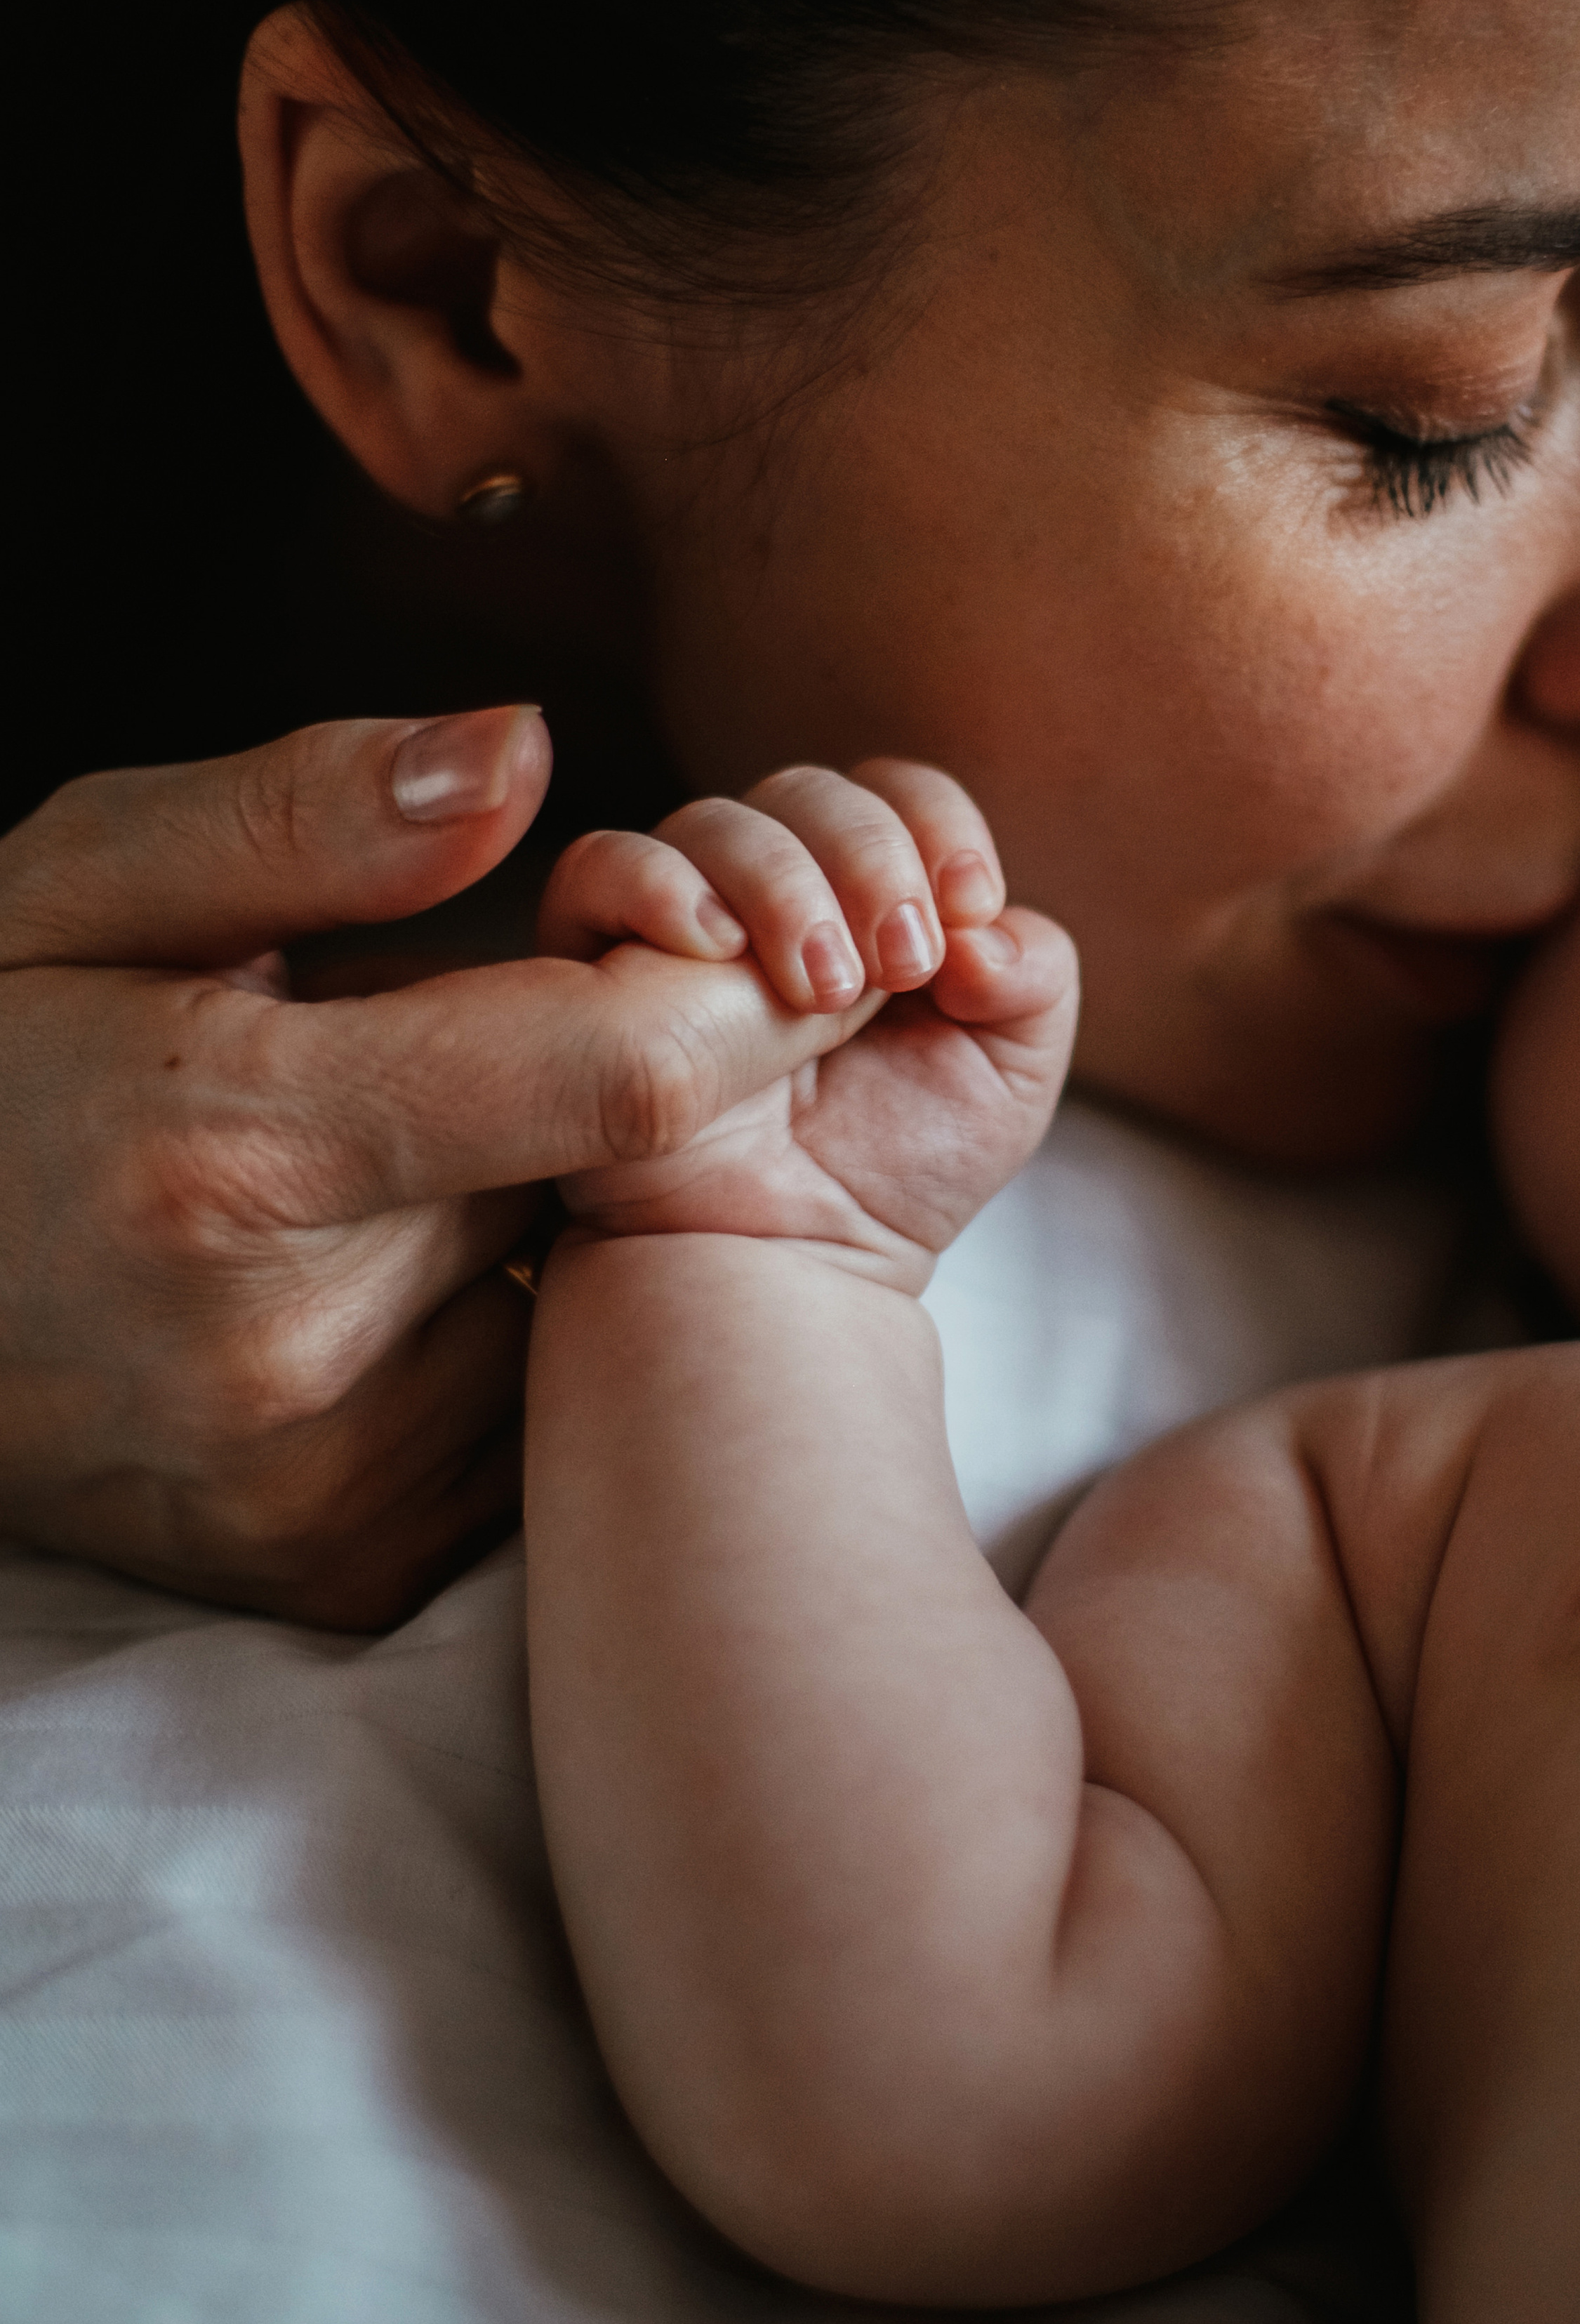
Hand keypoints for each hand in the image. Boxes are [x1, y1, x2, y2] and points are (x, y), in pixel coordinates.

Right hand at [0, 713, 863, 1623]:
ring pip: (569, 1295)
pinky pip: (518, 1414)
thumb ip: (308, 814)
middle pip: (601, 1179)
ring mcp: (322, 1492)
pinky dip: (483, 1329)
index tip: (757, 940)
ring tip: (363, 1175)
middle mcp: (292, 1357)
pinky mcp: (342, 1574)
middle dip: (579, 1087)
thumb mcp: (79, 887)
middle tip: (438, 1045)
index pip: (621, 1077)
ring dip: (523, 1214)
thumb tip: (528, 750)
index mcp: (238, 1151)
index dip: (733, 994)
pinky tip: (351, 1285)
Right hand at [539, 762, 1078, 1292]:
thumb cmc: (898, 1170)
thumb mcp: (1011, 1075)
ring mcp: (687, 920)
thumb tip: (980, 926)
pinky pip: (600, 868)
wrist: (798, 1264)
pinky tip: (715, 949)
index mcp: (875, 891)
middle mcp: (777, 889)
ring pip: (715, 822)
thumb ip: (1034, 978)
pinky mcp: (600, 961)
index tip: (971, 904)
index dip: (940, 825)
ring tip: (823, 993)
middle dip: (869, 856)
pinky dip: (658, 883)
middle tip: (901, 961)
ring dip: (784, 885)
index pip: (900, 794)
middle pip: (810, 792)